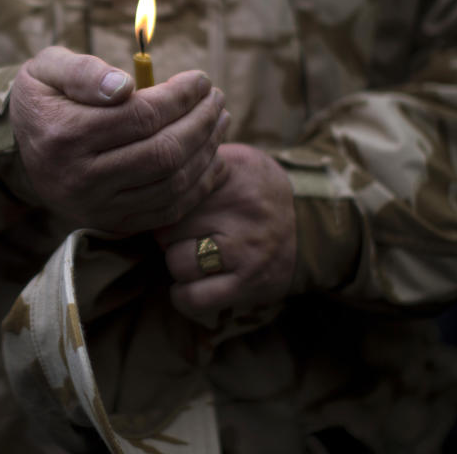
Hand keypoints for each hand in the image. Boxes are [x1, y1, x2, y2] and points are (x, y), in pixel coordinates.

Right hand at [10, 46, 229, 233]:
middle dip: (201, 122)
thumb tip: (124, 85)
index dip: (181, 96)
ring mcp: (97, 206)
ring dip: (207, 151)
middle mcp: (80, 177)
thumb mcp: (48, 68)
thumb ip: (82, 70)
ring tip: (220, 121)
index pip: (142, 116)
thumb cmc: (45, 97)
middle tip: (218, 99)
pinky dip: (199, 186)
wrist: (20, 147)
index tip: (201, 79)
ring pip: (171, 183)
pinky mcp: (111, 222)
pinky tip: (214, 158)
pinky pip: (168, 211)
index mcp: (65, 134)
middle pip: (163, 152)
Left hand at [155, 143, 295, 319]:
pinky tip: (189, 284)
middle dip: (163, 230)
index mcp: (232, 169)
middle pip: (166, 224)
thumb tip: (146, 168)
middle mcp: (241, 206)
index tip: (159, 202)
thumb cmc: (252, 189)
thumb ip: (193, 160)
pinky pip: (194, 297)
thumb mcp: (231, 159)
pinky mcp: (249, 284)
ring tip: (191, 253)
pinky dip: (183, 295)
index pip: (171, 185)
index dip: (156, 198)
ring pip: (176, 261)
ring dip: (176, 261)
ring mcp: (247, 248)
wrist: (310, 223)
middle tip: (181, 230)